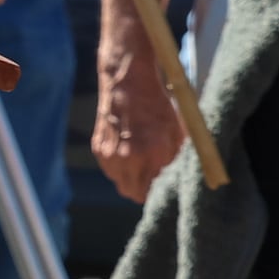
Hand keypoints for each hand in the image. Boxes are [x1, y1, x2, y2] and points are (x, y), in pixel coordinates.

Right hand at [95, 46, 180, 200]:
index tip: (164, 187)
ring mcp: (109, 154)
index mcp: (152, 154)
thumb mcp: (178, 132)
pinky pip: (110, 170)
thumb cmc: (157, 106)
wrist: (127, 85)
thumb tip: (180, 177)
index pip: (152, 192)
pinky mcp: (98, 148)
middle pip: (132, 194)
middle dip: (143, 190)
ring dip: (129, 179)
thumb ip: (177, 158)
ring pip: (119, 183)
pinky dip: (118, 167)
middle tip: (152, 179)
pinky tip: (127, 152)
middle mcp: (127, 158)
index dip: (159, 192)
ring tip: (140, 163)